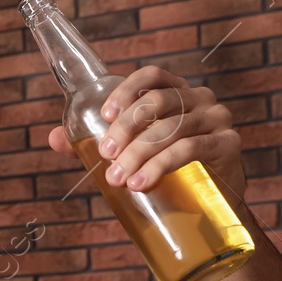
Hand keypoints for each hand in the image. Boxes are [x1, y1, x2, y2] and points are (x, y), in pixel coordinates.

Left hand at [45, 65, 244, 197]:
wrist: (209, 205)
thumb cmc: (164, 169)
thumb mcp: (130, 152)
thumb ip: (92, 142)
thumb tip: (52, 138)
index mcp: (175, 93)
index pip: (152, 75)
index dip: (127, 90)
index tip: (104, 116)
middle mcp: (199, 99)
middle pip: (159, 102)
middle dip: (126, 128)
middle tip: (105, 155)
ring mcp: (217, 119)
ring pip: (172, 128)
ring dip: (139, 153)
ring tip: (118, 179)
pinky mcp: (228, 144)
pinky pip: (192, 147)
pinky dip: (162, 164)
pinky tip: (142, 183)